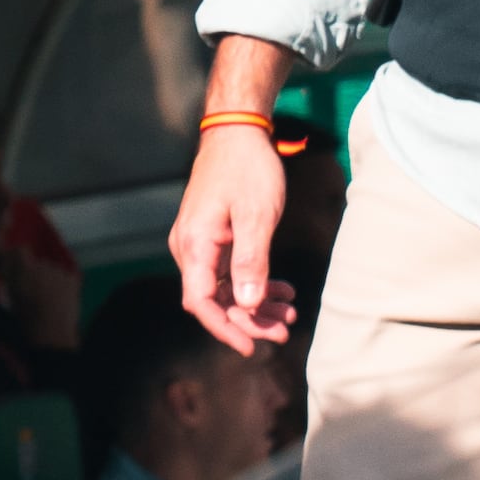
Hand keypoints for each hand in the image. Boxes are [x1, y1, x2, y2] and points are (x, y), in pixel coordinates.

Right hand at [169, 109, 295, 351]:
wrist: (237, 132)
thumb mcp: (256, 216)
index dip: (225, 328)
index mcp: (195, 245)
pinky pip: (228, 272)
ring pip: (224, 288)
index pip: (201, 302)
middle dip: (248, 320)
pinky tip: (281, 289)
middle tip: (284, 331)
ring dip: (255, 304)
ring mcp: (199, 242)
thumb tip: (248, 305)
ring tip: (289, 312)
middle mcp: (189, 248)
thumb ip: (251, 262)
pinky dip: (254, 284)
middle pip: (214, 300)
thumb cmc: (247, 170)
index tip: (251, 347)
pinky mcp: (211, 236)